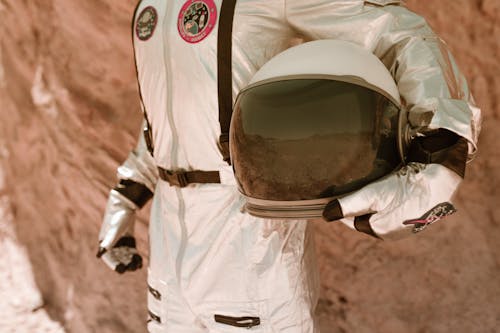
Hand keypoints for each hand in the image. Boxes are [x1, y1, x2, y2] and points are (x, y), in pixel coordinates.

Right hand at [97, 189, 140, 272]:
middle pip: (117, 258)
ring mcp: (120, 242)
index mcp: (104, 242)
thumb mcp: (115, 229)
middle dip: (124, 264)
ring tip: (137, 266)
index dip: (113, 264)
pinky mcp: (128, 239)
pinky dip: (135, 257)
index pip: (108, 257)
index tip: (121, 270)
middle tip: (132, 268)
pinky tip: (140, 261)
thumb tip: (100, 254)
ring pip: (125, 256)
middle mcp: (111, 243)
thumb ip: (109, 241)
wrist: (127, 205)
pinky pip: (131, 252)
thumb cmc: (119, 216)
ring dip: (130, 262)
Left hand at [322, 162, 460, 239]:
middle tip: (359, 183)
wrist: (442, 175)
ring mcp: (405, 223)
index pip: (351, 220)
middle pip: (365, 215)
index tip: (339, 192)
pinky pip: (395, 205)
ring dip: (375, 197)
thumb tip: (326, 216)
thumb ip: (348, 205)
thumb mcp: (372, 195)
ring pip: (380, 209)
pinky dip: (390, 195)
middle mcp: (393, 232)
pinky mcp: (416, 211)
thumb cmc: (405, 187)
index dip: (345, 205)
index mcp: (380, 231)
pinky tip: (392, 182)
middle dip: (360, 201)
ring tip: (377, 181)